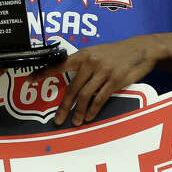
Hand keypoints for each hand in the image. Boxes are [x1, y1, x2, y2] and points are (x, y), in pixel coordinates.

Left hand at [32, 34, 161, 125]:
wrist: (140, 49)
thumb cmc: (117, 52)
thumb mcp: (97, 52)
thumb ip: (84, 64)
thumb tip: (71, 80)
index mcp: (83, 54)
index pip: (59, 64)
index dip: (44, 72)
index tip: (30, 79)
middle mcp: (90, 62)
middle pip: (72, 88)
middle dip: (63, 106)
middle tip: (57, 119)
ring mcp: (103, 72)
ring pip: (85, 95)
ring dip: (78, 111)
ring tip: (75, 122)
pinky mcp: (115, 80)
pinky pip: (100, 98)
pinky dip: (93, 110)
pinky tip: (89, 117)